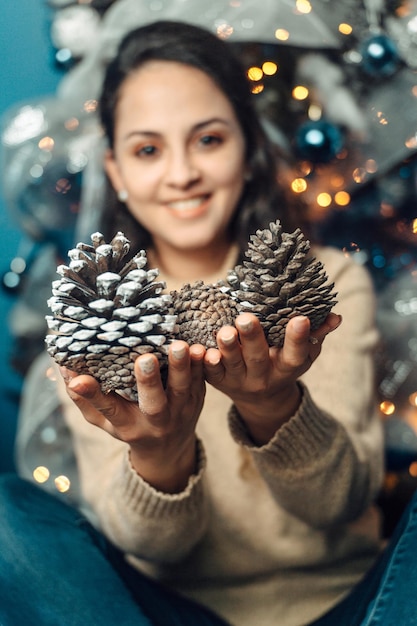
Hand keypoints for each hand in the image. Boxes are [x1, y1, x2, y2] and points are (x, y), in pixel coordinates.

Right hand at [61, 340, 205, 492]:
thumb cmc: (129, 426)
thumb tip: (64, 368)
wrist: (168, 448)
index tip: (79, 378)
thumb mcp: (103, 421)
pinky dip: (203, 364)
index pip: (108, 409)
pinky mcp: (198, 399)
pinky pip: (202, 381)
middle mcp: (154, 421)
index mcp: (127, 425)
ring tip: (179, 346)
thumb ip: (85, 398)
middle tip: (145, 359)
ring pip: (183, 389)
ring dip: (182, 367)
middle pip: (154, 403)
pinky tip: (202, 347)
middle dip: (149, 381)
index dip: (93, 394)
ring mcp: (180, 411)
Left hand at [204, 312, 341, 444]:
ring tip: (224, 331)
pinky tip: (199, 349)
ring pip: (232, 365)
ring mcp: (240, 380)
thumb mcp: (304, 355)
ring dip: (227, 348)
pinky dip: (204, 362)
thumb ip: (317, 335)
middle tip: (246, 317)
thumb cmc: (283, 364)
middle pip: (258, 358)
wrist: (261, 399)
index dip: (298, 338)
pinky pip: (209, 373)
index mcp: (286, 368)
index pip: (296, 355)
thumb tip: (335, 317)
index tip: (301, 319)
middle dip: (252, 338)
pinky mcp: (218, 381)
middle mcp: (263, 376)